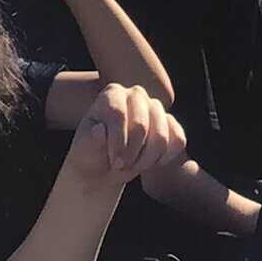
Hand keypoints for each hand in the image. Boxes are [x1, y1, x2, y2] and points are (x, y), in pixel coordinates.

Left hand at [63, 82, 185, 193]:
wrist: (105, 165)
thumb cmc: (91, 154)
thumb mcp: (83, 150)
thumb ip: (90, 141)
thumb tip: (98, 130)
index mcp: (112, 94)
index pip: (118, 115)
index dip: (117, 143)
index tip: (114, 163)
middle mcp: (136, 94)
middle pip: (141, 126)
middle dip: (131, 154)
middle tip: (120, 167)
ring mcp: (155, 107)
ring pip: (161, 136)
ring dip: (146, 160)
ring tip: (132, 167)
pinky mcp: (170, 123)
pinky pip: (178, 140)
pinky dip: (165, 157)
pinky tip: (151, 164)